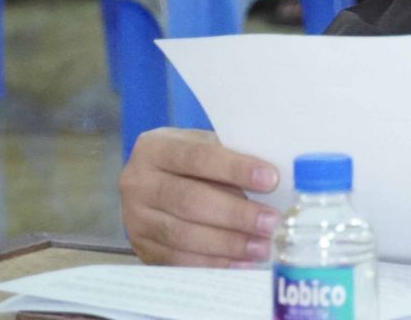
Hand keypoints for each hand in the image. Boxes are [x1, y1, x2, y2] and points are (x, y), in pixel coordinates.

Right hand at [119, 128, 281, 266]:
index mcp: (155, 148)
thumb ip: (230, 156)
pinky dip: (212, 264)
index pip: (197, 156)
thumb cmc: (190, 160)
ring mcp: (135, 218)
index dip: (235, 169)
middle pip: (189, 200)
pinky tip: (240, 263)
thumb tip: (275, 180)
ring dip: (228, 244)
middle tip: (271, 222)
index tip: (270, 179)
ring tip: (262, 246)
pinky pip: (178, 260)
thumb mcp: (204, 146)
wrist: (151, 183)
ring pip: (183, 234)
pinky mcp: (142, 248)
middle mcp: (138, 182)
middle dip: (236, 214)